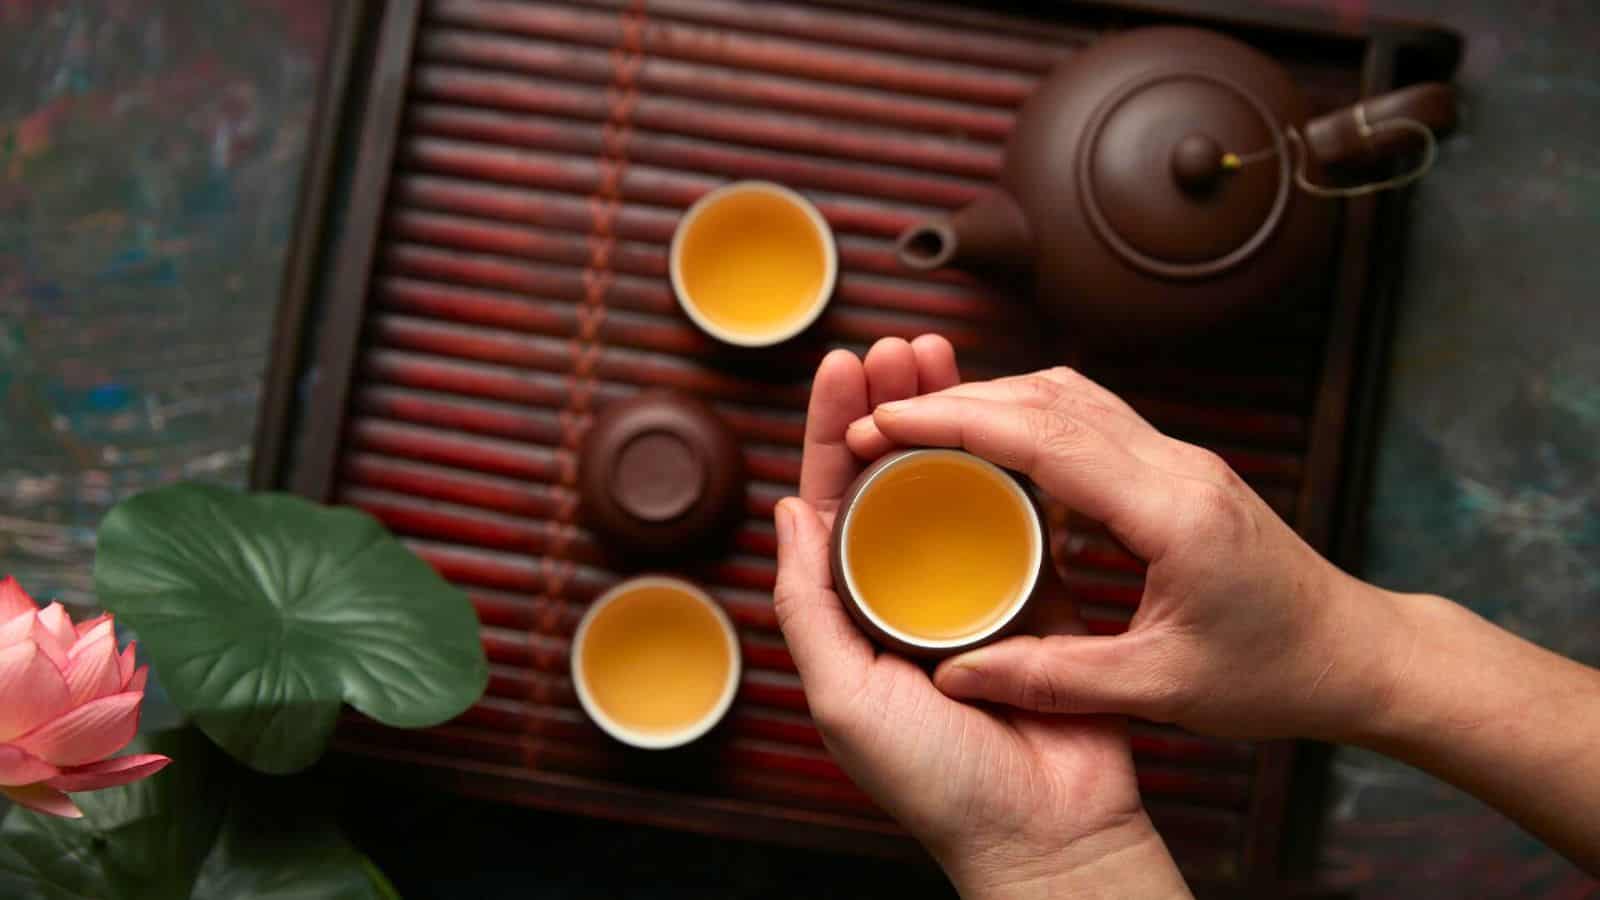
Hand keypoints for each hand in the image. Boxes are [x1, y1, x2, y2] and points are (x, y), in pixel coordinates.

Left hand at [774, 338, 1188, 898]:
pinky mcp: (1039, 593)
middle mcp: (907, 590)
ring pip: (954, 481)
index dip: (835, 430)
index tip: (844, 364)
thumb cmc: (935, 780)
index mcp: (853, 610)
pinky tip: (1004, 415)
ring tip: (947, 356)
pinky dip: (1009, 463)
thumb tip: (787, 511)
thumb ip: (809, 605)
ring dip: (949, 418)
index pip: (835, 501)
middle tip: (903, 343)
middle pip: (894, 476)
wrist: (1044, 830)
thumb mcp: (842, 694)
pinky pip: (1019, 516)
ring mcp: (973, 588)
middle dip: (893, 405)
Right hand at [846, 364, 1404, 742]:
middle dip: (954, 399)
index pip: (1041, 436)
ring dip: (992, 400)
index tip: (883, 425)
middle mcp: (1176, 465)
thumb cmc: (1274, 676)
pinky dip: (1029, 420)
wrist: (1356, 654)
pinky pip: (1092, 421)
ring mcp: (1181, 460)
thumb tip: (957, 675)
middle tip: (879, 418)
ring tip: (921, 426)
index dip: (952, 422)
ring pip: (1070, 396)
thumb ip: (1052, 678)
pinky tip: (993, 453)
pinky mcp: (1181, 470)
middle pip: (1047, 397)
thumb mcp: (1159, 689)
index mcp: (1169, 510)